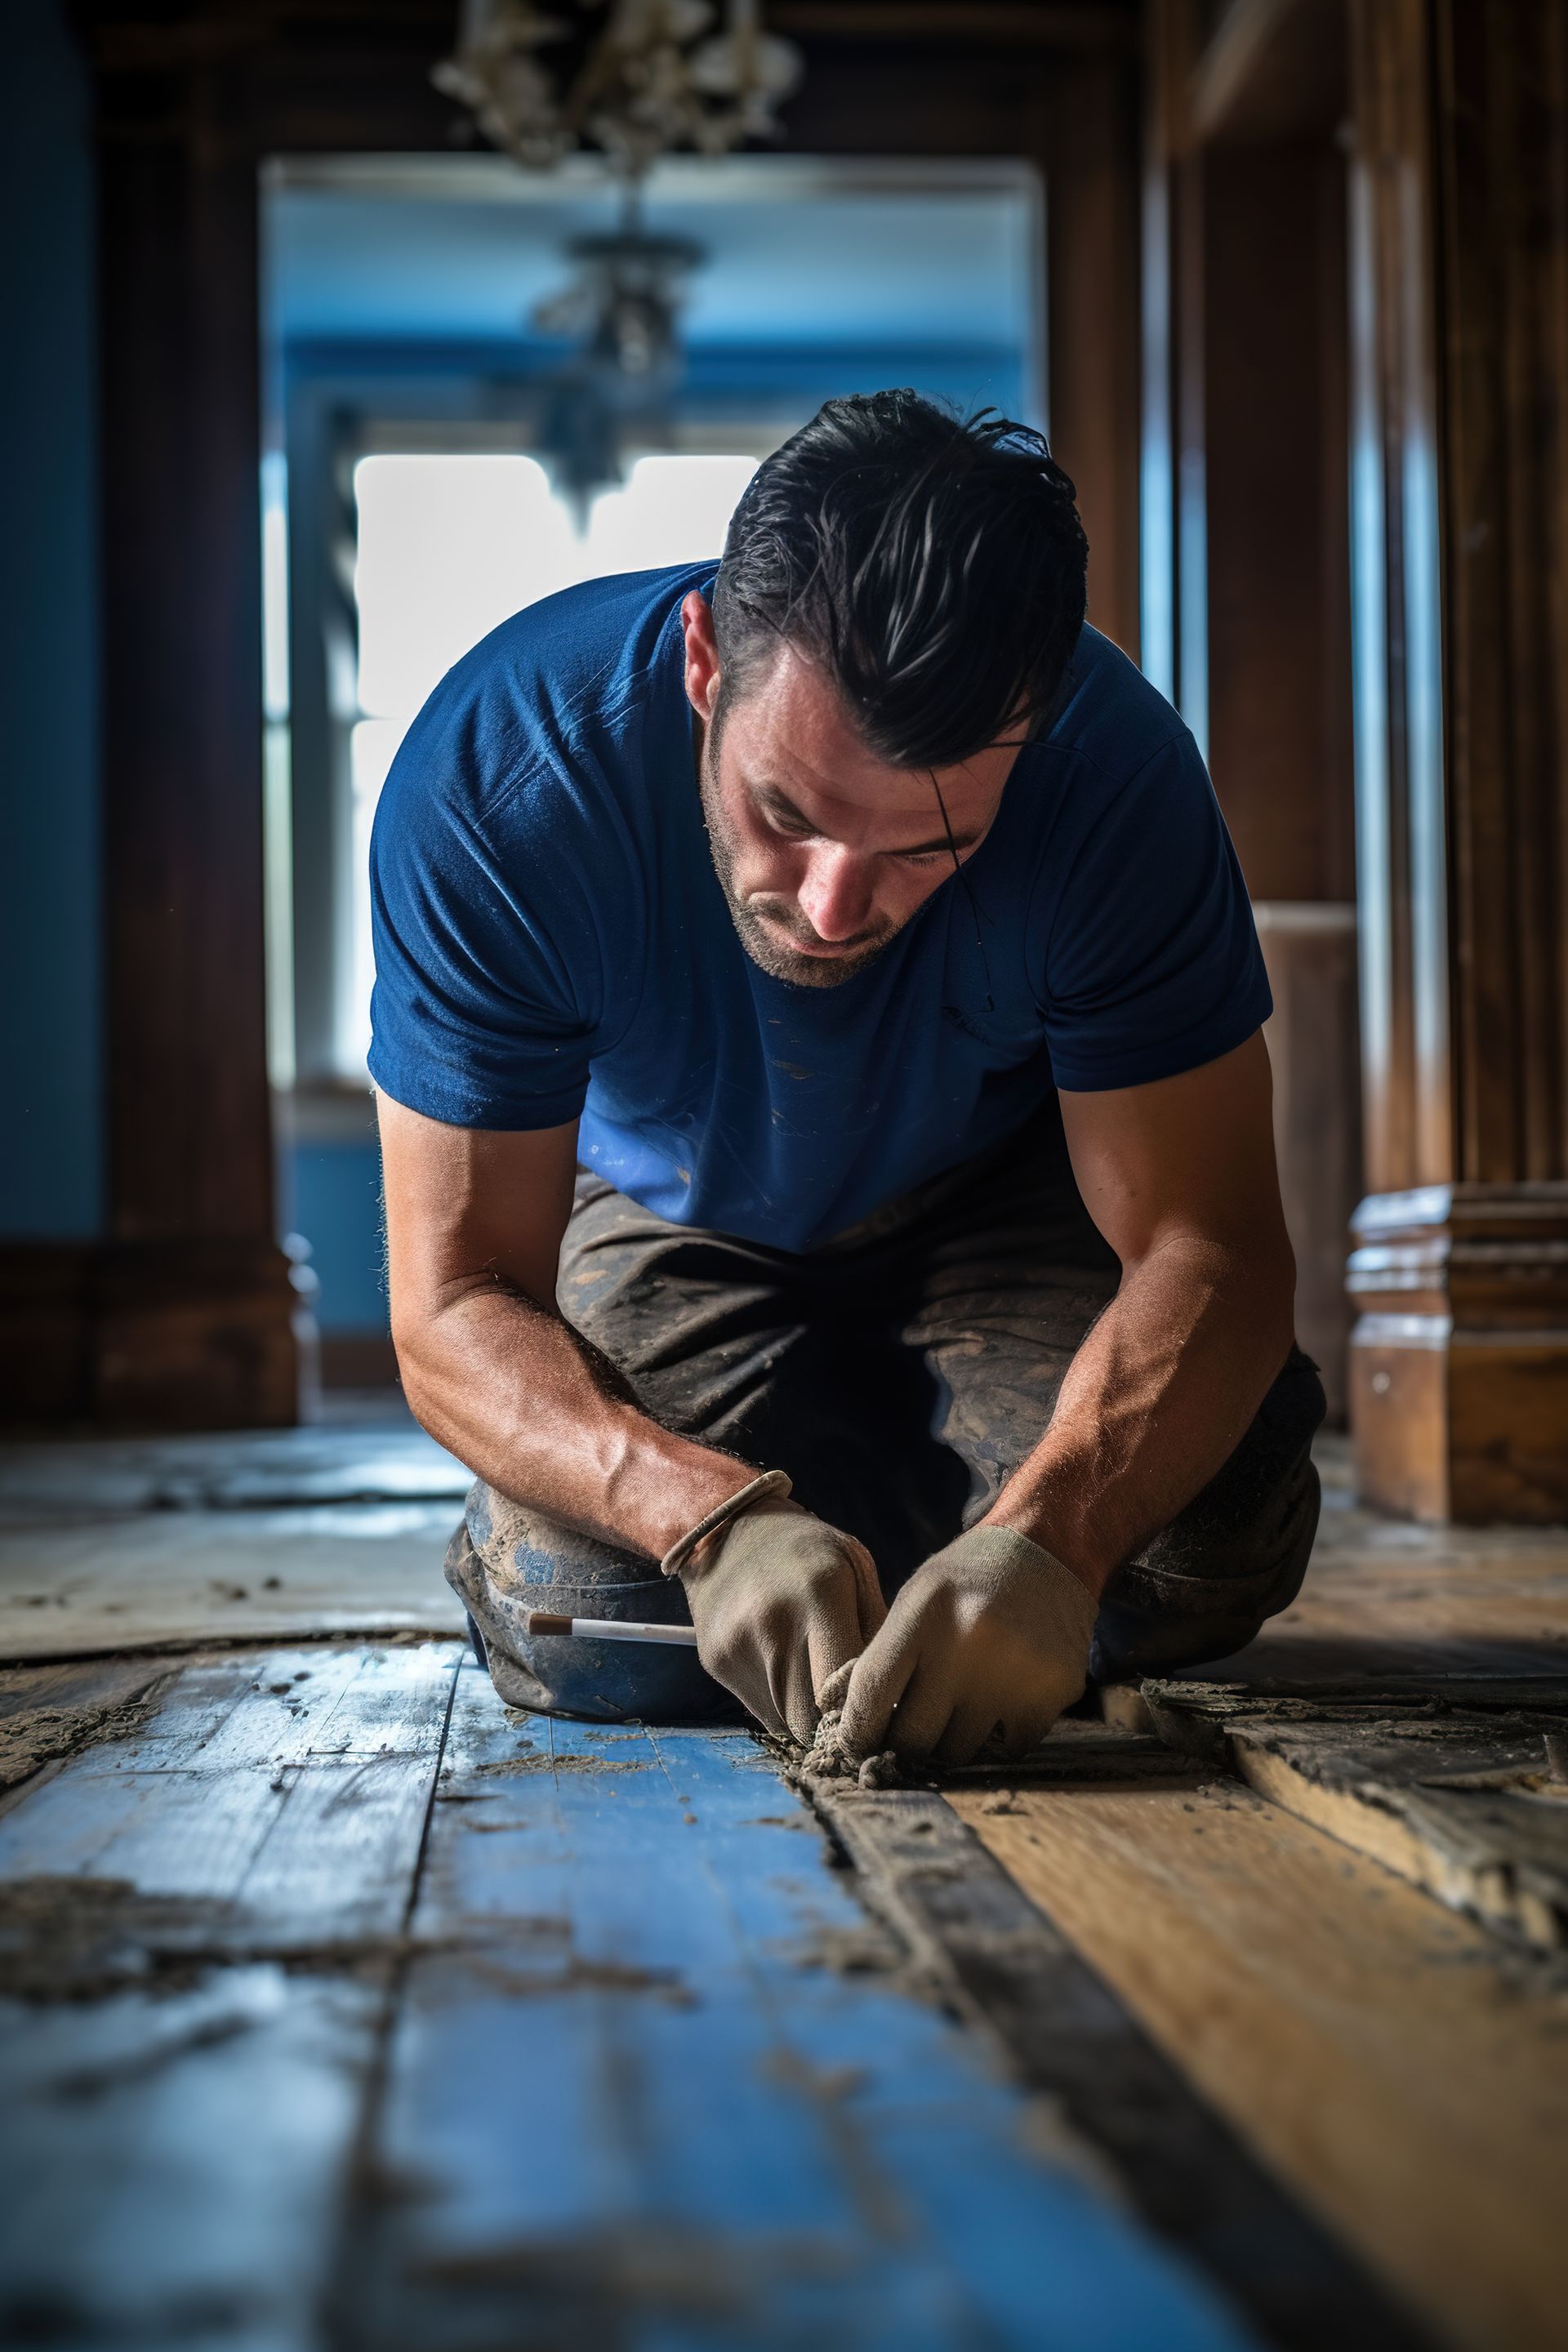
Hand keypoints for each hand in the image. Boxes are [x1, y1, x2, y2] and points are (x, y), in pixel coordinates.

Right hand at [677, 1499, 886, 1743]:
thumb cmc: (808, 1551)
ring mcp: (738, 1644)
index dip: (865, 1713)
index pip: (847, 1689)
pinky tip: (791, 1678)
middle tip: (854, 1717)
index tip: (880, 1716)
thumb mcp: (856, 1568)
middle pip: (813, 1717)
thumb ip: (877, 1632)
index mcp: (820, 1593)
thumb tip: (894, 1700)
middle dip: (837, 1727)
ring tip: (824, 1698)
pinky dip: (782, 1708)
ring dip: (809, 1721)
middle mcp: (773, 1621)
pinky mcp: (715, 1660)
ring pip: (785, 1723)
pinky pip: (760, 1711)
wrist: (728, 1528)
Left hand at [838, 1524, 1097, 1765]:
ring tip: (961, 1704)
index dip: (856, 1732)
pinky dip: (999, 1737)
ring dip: (952, 1740)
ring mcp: (1015, 1671)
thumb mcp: (916, 1600)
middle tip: (913, 1729)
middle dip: (906, 1742)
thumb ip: (884, 1656)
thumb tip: (849, 1724)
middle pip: (913, 1737)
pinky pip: (1007, 1749)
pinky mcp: (1053, 1692)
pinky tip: (1002, 1700)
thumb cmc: (967, 1582)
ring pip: (959, 1752)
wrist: (1048, 1553)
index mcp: (925, 1613)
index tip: (856, 1746)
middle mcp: (969, 1643)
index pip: (871, 1694)